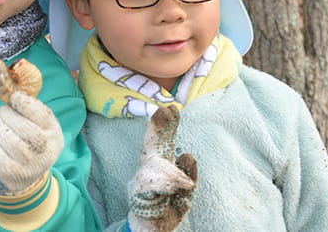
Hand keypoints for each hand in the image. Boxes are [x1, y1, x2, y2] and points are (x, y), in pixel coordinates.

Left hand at [0, 89, 63, 195]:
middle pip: (23, 127)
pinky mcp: (12, 172)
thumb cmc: (33, 141)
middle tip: (2, 112)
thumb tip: (11, 86)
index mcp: (53, 133)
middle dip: (7, 114)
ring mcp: (29, 163)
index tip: (14, 98)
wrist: (28, 175)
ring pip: (7, 138)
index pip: (41, 114)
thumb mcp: (41, 125)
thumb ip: (31, 107)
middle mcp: (44, 150)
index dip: (24, 103)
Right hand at [127, 106, 197, 231]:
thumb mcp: (187, 192)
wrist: (153, 231)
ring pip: (154, 165)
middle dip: (159, 127)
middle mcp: (148, 169)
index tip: (172, 108)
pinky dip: (168, 186)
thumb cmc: (168, 209)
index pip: (163, 141)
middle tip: (167, 110)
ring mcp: (140, 180)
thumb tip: (188, 155)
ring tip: (185, 185)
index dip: (166, 125)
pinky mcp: (138, 194)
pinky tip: (179, 188)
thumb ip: (189, 173)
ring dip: (172, 174)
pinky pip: (152, 184)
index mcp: (161, 166)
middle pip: (152, 144)